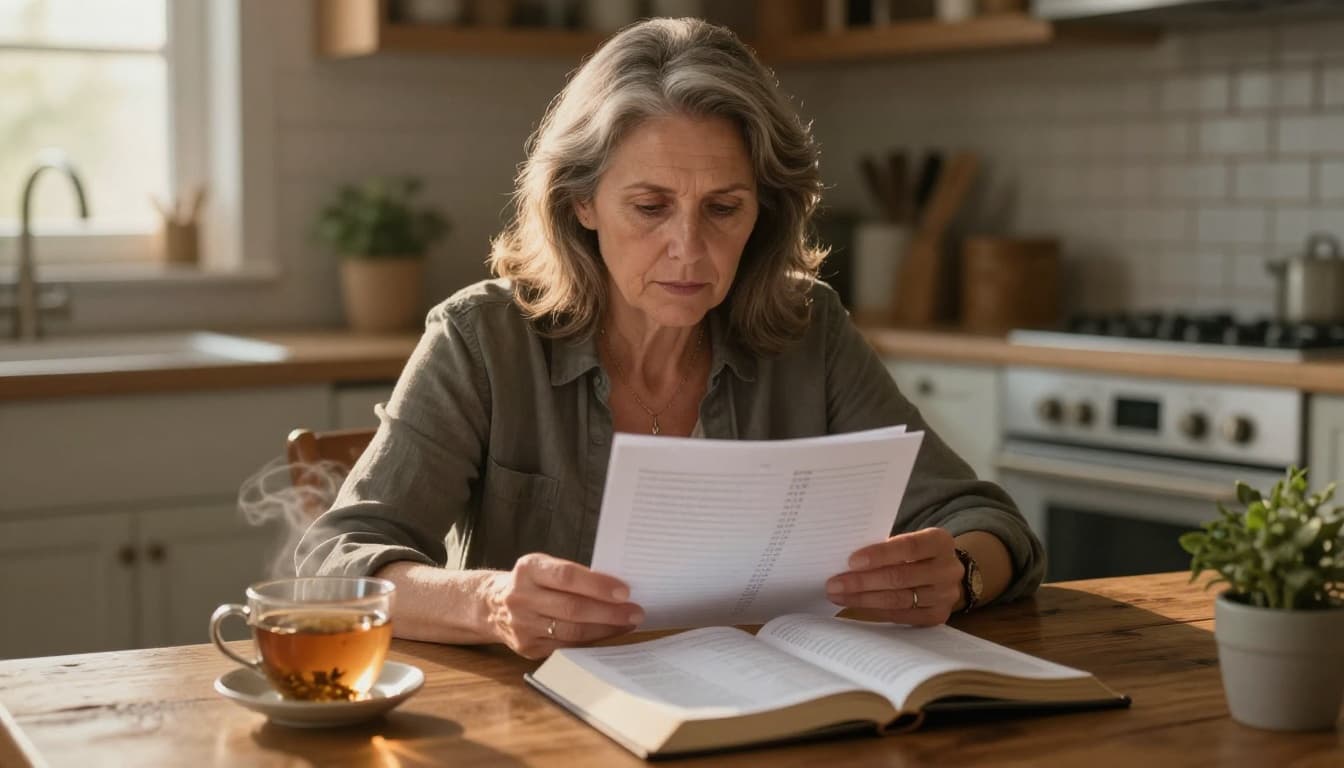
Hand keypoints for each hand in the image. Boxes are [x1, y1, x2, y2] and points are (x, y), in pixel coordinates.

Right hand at [481, 553, 643, 658]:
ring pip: (572, 631)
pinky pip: (566, 646)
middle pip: (572, 608)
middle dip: (609, 612)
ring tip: (628, 623)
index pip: (567, 577)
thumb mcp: (544, 566)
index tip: (624, 591)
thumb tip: (618, 589)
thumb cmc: (532, 581)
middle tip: (635, 611)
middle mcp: (521, 597)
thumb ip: (572, 575)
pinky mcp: (527, 648)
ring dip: (605, 629)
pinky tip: (608, 635)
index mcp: (528, 569)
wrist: (491, 605)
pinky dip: (591, 641)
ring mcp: (522, 626)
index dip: (597, 585)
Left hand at [825, 528, 962, 626]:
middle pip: (900, 577)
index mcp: (940, 541)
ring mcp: (945, 595)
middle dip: (862, 581)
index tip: (851, 561)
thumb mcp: (907, 541)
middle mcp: (948, 569)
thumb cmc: (915, 553)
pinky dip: (876, 611)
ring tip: (838, 596)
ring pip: (898, 599)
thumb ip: (885, 546)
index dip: (880, 554)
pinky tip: (856, 606)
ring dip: (864, 599)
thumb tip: (846, 561)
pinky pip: (901, 616)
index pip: (909, 547)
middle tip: (834, 584)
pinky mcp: (938, 615)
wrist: (944, 573)